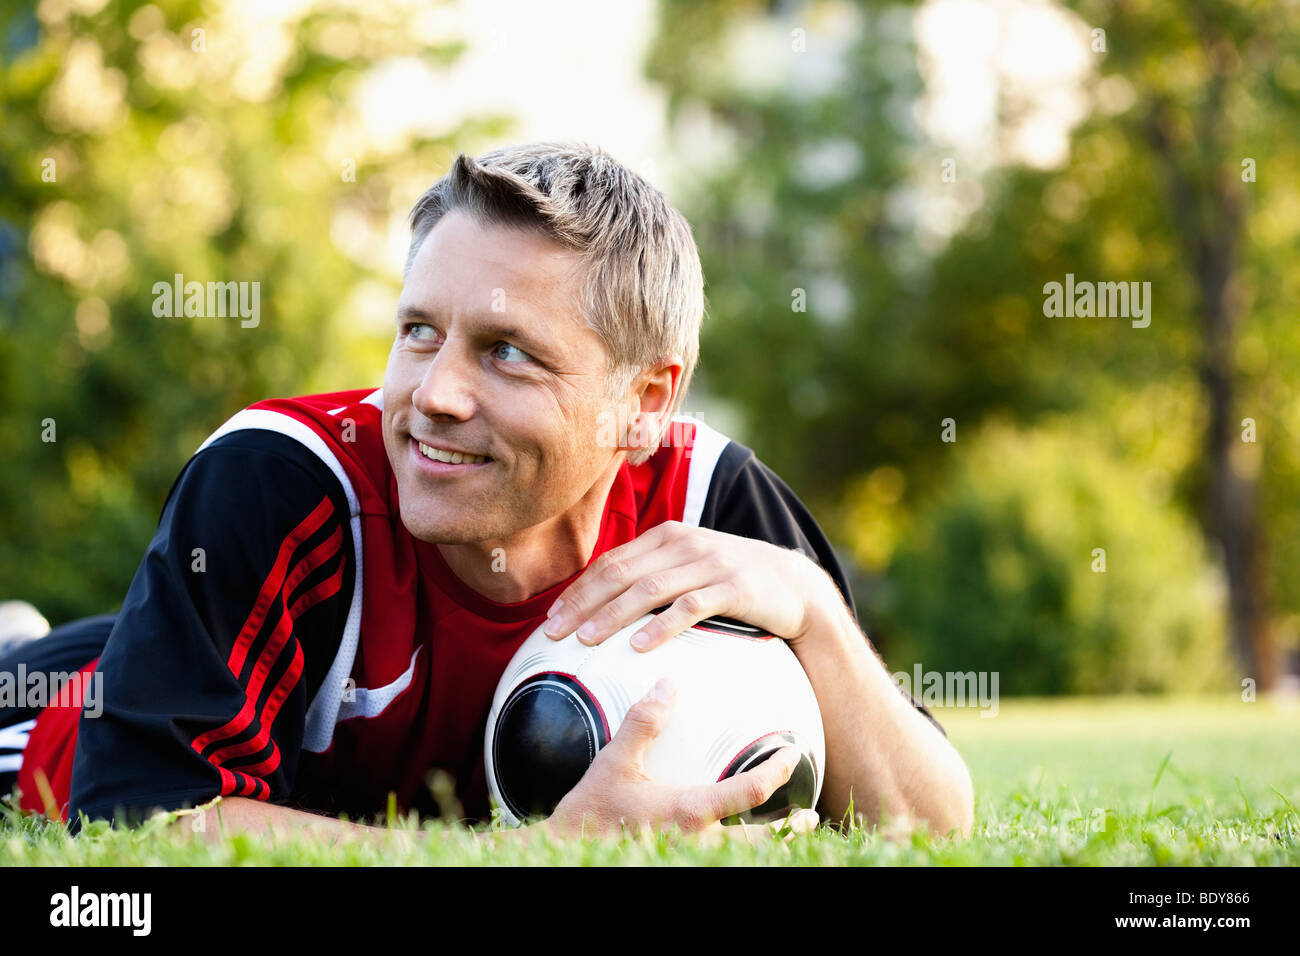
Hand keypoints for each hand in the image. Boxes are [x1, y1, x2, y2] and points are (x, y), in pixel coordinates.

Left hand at [542, 521, 839, 652]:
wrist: (794, 585)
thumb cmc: (732, 582)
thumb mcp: (690, 569)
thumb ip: (653, 577)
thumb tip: (602, 609)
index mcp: (666, 536)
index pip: (610, 562)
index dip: (577, 591)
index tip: (550, 619)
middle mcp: (683, 543)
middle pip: (620, 574)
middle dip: (582, 604)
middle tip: (554, 634)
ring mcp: (708, 563)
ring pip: (648, 589)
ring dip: (612, 615)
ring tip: (586, 640)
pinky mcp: (732, 586)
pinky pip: (689, 607)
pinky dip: (660, 626)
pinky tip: (638, 647)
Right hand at [545, 677, 818, 841]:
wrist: (564, 855)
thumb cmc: (589, 812)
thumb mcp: (614, 762)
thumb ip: (644, 722)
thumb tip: (667, 684)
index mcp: (690, 811)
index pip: (751, 791)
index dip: (778, 771)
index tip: (791, 753)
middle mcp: (698, 840)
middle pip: (760, 841)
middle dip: (788, 833)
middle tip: (808, 818)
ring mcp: (689, 856)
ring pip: (740, 855)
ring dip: (765, 846)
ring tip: (784, 836)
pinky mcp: (674, 862)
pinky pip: (713, 856)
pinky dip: (732, 848)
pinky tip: (728, 839)